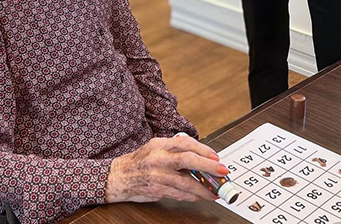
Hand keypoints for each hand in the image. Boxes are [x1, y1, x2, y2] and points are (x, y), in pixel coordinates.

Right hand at [105, 135, 224, 202]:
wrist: (118, 176)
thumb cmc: (140, 160)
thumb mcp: (156, 146)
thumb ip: (175, 149)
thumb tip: (200, 156)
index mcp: (160, 144)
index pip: (186, 143)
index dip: (203, 149)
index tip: (216, 157)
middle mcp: (159, 159)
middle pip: (187, 160)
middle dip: (208, 166)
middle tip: (222, 171)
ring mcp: (157, 176)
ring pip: (185, 182)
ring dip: (203, 188)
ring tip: (215, 191)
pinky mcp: (156, 191)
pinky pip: (178, 194)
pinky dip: (191, 196)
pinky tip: (200, 196)